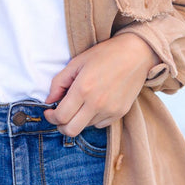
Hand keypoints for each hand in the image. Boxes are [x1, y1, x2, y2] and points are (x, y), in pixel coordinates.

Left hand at [44, 34, 159, 136]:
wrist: (135, 54)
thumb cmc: (105, 55)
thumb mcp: (76, 62)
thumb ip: (59, 82)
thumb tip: (49, 100)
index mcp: (83, 89)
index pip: (60, 116)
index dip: (51, 117)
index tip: (50, 111)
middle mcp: (96, 103)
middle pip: (71, 130)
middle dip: (61, 126)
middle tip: (60, 116)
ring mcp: (110, 110)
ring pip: (85, 127)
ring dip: (78, 119)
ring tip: (81, 103)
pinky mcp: (120, 113)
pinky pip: (100, 124)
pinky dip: (93, 118)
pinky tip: (95, 103)